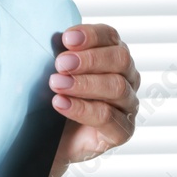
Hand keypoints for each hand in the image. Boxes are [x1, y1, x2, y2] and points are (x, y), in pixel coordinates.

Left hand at [45, 24, 138, 176]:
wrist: (49, 141)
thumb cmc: (53, 100)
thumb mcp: (53, 73)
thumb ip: (59, 55)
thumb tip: (51, 38)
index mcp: (113, 55)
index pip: (110, 37)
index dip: (91, 35)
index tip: (66, 38)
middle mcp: (127, 77)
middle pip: (120, 59)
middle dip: (88, 59)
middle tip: (60, 64)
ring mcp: (127, 105)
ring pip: (116, 87)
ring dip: (84, 84)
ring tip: (56, 84)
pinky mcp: (122, 131)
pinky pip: (108, 117)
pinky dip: (82, 109)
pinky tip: (60, 104)